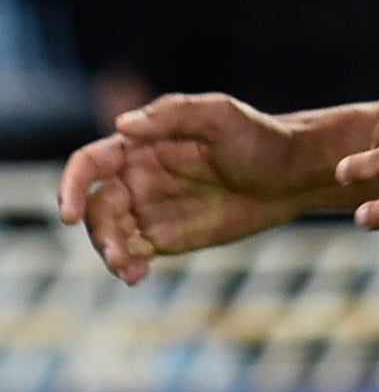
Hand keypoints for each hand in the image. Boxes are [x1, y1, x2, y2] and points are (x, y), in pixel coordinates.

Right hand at [57, 94, 309, 283]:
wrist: (295, 175)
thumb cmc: (261, 138)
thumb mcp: (221, 116)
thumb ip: (174, 116)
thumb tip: (122, 124)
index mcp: (143, 145)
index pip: (90, 163)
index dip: (71, 185)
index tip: (69, 212)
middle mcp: (139, 176)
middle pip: (95, 206)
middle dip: (98, 230)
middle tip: (118, 251)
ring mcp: (151, 208)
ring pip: (109, 233)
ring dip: (109, 252)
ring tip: (130, 266)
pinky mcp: (167, 236)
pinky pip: (133, 253)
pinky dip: (127, 266)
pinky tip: (137, 275)